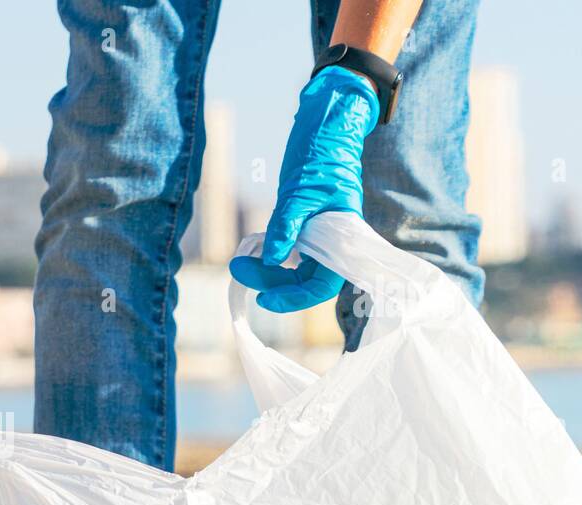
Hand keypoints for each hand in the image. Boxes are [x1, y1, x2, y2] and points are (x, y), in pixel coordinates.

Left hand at [229, 66, 377, 312]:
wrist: (326, 128)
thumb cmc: (320, 156)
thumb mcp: (299, 193)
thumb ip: (286, 227)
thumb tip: (270, 261)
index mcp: (344, 238)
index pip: (323, 283)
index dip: (295, 297)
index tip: (263, 299)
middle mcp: (335, 242)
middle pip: (306, 280)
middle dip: (272, 282)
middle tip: (238, 269)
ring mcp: (321, 236)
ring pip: (295, 269)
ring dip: (268, 271)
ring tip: (240, 262)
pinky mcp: (307, 227)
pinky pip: (290, 252)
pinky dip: (271, 256)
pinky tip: (254, 251)